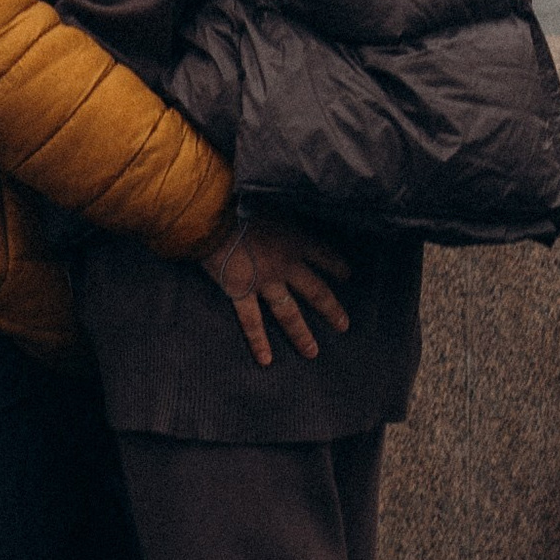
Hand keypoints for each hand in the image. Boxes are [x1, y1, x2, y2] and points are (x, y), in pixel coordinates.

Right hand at [199, 214, 351, 368]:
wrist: (212, 214)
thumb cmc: (237, 199)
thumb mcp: (268, 200)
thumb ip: (279, 211)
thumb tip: (284, 206)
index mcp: (293, 238)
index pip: (323, 254)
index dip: (336, 265)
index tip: (347, 275)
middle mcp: (285, 264)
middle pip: (315, 291)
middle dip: (331, 309)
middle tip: (344, 325)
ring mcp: (265, 282)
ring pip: (289, 313)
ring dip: (301, 334)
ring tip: (312, 352)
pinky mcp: (241, 292)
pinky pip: (252, 322)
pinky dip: (258, 342)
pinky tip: (266, 360)